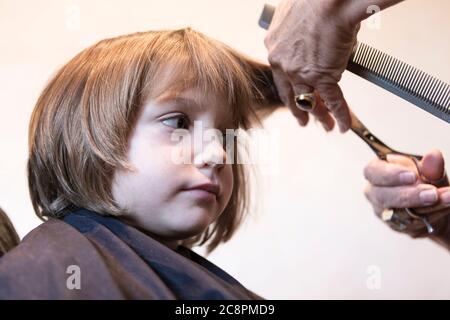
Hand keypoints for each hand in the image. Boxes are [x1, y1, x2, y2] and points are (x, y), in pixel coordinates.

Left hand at [264, 0, 359, 131]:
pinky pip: (332, 100)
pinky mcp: (322, 76)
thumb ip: (297, 34)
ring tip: (326, 126)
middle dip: (298, 110)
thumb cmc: (316, 0)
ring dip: (320, 116)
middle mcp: (283, 63)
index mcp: (275, 47)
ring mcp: (301, 72)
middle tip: (303, 120)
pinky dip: (340, 115)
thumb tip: (310, 38)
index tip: (293, 97)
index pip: (280, 76)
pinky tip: (342, 125)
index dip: (289, 89)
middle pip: (290, 93)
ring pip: (309, 100)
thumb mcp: (295, 18)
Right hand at [363, 149, 449, 236]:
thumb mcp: (428, 170)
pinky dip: (431, 214)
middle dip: (408, 195)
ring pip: (398, 213)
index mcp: (375, 172)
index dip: (389, 174)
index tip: (412, 176)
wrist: (431, 201)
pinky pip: (412, 223)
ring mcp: (384, 211)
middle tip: (432, 193)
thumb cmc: (422, 179)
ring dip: (425, 206)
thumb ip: (429, 165)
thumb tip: (433, 155)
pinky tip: (445, 206)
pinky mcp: (397, 225)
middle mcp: (375, 192)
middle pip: (382, 196)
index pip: (372, 171)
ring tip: (446, 198)